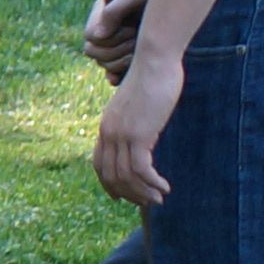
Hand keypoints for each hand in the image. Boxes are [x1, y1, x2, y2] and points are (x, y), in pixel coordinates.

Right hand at [80, 0, 152, 77]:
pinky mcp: (124, 55)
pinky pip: (111, 72)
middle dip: (115, 50)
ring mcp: (114, 43)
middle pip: (92, 51)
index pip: (90, 35)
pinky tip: (128, 73)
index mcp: (103, 11)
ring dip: (121, 61)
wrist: (182, 1)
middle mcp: (104, 28)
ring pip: (103, 63)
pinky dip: (117, 75)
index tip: (132, 28)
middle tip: (137, 41)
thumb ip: (115, 10)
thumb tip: (97, 36)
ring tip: (141, 50)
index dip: (109, 37)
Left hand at [93, 46, 182, 204]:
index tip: (121, 196)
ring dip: (143, 192)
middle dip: (129, 193)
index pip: (99, 163)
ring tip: (159, 199)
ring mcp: (121, 135)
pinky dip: (152, 183)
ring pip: (126, 176)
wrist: (154, 60)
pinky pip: (141, 169)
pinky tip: (164, 187)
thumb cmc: (152, 76)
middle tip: (148, 203)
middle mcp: (108, 133)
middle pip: (111, 175)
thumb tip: (144, 127)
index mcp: (106, 126)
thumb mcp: (138, 103)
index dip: (108, 183)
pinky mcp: (138, 134)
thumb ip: (136, 118)